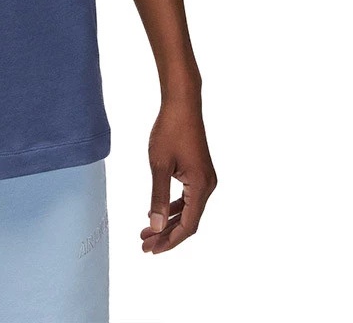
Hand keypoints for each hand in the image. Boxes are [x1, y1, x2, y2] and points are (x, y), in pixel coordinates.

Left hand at [140, 99, 216, 254]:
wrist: (182, 104)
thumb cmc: (170, 130)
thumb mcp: (160, 165)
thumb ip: (157, 197)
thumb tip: (155, 226)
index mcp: (201, 187)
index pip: (188, 225)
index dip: (170, 240)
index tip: (151, 249)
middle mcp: (208, 185)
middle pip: (189, 221)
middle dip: (166, 234)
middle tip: (144, 245)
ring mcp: (205, 178)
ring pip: (188, 210)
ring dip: (168, 221)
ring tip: (147, 232)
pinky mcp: (199, 171)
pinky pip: (187, 197)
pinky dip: (173, 207)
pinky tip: (157, 211)